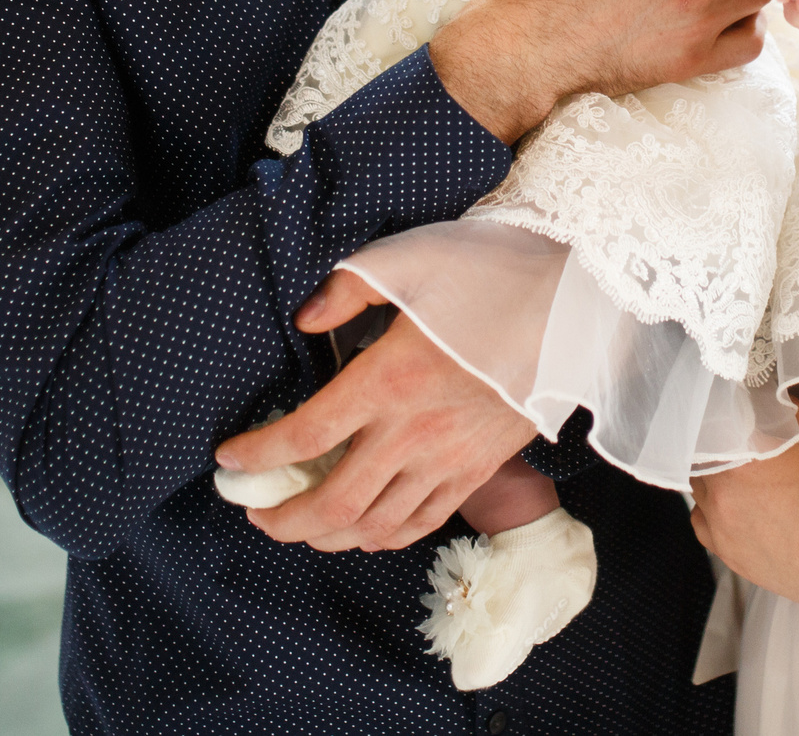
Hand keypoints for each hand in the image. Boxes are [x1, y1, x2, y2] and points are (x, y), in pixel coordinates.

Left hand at [215, 269, 536, 551]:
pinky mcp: (477, 469)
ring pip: (375, 525)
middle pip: (333, 502)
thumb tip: (304, 318)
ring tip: (298, 528)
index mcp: (389, 379)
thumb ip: (348, 288)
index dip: (257, 457)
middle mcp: (414, 431)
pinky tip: (362, 532)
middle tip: (253, 512)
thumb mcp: (409, 260)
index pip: (306, 435)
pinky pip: (421, 523)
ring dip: (325, 537)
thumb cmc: (489, 275)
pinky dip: (383, 538)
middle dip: (281, 519)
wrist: (571, 305)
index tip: (227, 461)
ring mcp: (449, 458)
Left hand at [690, 397, 798, 629]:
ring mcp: (720, 525)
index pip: (714, 419)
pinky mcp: (726, 553)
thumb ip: (789, 408)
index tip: (737, 410)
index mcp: (742, 455)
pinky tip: (737, 505)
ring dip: (713, 475)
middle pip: (700, 453)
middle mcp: (722, 490)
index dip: (724, 411)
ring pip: (698, 487)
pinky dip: (713, 509)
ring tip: (743, 475)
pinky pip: (702, 521)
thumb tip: (768, 397)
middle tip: (743, 442)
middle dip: (718, 443)